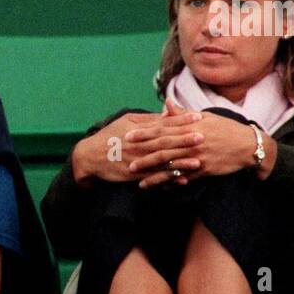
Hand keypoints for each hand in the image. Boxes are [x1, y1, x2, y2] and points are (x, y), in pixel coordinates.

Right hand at [72, 101, 203, 184]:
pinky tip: (183, 180)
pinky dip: (169, 179)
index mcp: (140, 130)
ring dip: (180, 162)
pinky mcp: (135, 175)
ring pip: (162, 161)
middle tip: (203, 136)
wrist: (90, 156)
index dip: (181, 120)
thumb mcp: (127, 122)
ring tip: (198, 161)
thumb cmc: (110, 136)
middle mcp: (140, 145)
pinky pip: (155, 177)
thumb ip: (149, 119)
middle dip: (184, 140)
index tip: (198, 117)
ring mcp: (138, 160)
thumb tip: (167, 113)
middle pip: (165, 141)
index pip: (163, 124)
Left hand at [127, 110, 260, 187]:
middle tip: (126, 160)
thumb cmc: (225, 129)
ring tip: (138, 179)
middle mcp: (192, 142)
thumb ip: (182, 113)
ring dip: (153, 173)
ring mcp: (197, 157)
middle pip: (163, 148)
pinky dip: (170, 183)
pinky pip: (184, 178)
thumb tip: (165, 103)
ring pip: (171, 166)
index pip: (163, 129)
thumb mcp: (205, 117)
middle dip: (143, 155)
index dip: (144, 133)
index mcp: (190, 126)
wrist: (248, 145)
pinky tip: (158, 187)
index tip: (128, 135)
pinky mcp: (204, 170)